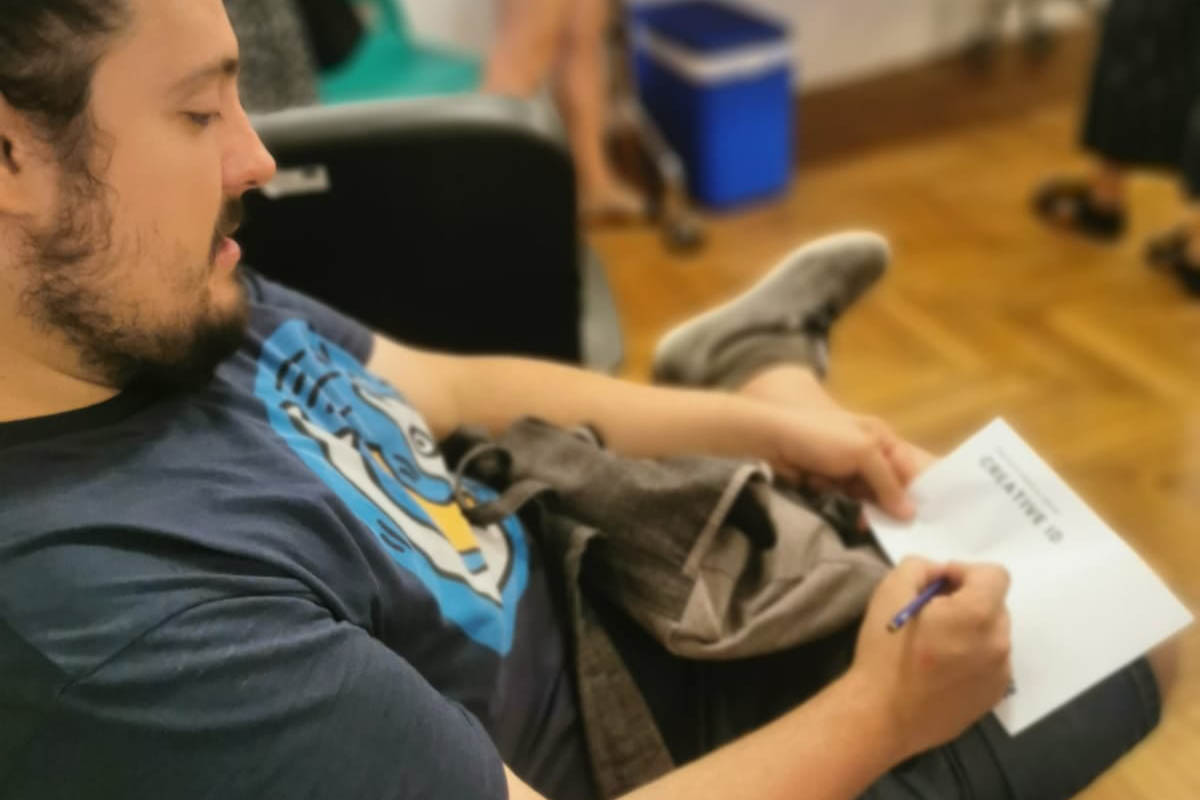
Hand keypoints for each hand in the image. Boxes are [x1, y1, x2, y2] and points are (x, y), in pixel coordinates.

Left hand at [765, 405, 922, 518]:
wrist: (773, 438)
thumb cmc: (821, 438)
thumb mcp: (861, 453)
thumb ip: (887, 482)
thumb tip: (910, 513)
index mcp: (881, 436)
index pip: (908, 469)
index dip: (911, 492)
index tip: (913, 518)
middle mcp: (868, 450)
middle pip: (887, 486)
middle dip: (879, 502)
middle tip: (871, 516)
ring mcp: (848, 466)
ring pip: (864, 495)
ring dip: (853, 500)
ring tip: (834, 491)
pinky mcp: (830, 479)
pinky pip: (843, 497)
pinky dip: (834, 497)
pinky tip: (819, 487)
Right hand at [846, 558, 1012, 760]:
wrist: (882, 715)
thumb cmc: (884, 652)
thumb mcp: (890, 592)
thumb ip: (919, 567)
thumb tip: (938, 573)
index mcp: (977, 614)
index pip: (995, 574)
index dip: (964, 572)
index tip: (938, 586)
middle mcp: (998, 642)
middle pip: (994, 604)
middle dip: (967, 600)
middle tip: (932, 614)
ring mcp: (1000, 673)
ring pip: (993, 634)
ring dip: (971, 629)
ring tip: (936, 645)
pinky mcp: (994, 696)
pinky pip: (991, 662)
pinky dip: (973, 656)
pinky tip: (942, 669)